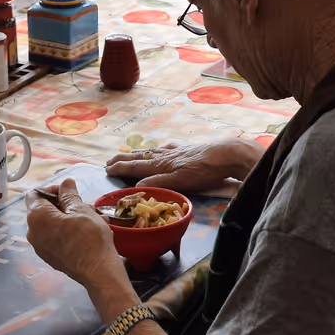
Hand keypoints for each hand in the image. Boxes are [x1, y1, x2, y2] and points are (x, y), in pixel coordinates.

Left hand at [25, 180, 125, 296]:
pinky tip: (88, 231)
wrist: (98, 272)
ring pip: (52, 224)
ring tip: (92, 218)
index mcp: (36, 218)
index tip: (70, 192)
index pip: (35, 194)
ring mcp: (40, 247)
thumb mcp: (81, 210)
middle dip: (64, 204)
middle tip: (84, 205)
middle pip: (43, 210)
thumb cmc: (89, 237)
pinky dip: (68, 231)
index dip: (52, 189)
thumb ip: (69, 195)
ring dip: (70, 217)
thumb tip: (65, 183)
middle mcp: (32, 233)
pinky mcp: (50, 257)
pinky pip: (56, 237)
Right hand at [105, 140, 261, 196]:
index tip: (106, 169)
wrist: (228, 154)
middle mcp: (166, 155)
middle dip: (124, 159)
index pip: (135, 167)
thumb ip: (158, 184)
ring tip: (129, 154)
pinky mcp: (189, 149)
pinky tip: (163, 147)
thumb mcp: (180, 181)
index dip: (120, 168)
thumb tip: (135, 187)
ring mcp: (177, 151)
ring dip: (138, 154)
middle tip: (109, 161)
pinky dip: (160, 149)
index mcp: (161, 164)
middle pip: (140, 157)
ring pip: (152, 151)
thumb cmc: (205, 170)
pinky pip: (169, 148)